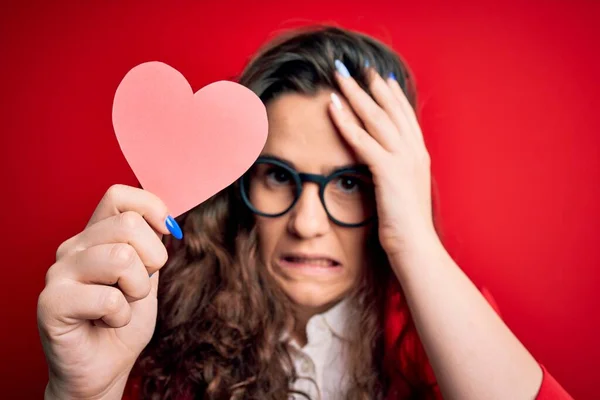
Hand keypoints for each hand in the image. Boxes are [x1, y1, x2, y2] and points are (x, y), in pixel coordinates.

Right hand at [37, 185, 175, 398]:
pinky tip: (106, 322)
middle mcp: (74, 247)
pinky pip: (109, 297)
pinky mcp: (51, 303)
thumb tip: (167, 220)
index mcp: (96, 235)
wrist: (104, 367)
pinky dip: (120, 316)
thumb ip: (150, 245)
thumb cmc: (124, 320)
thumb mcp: (146, 275)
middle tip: (137, 288)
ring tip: (120, 306)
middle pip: (129, 225)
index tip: (165, 236)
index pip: (119, 195)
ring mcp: (58, 273)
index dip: (151, 208)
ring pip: (122, 258)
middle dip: (152, 260)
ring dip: (136, 291)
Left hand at [328, 61, 435, 260]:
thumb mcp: (403, 194)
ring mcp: (403, 159)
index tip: (382, 79)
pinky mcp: (389, 170)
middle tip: (358, 66)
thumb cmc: (406, 226)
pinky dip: (346, 119)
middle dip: (373, 86)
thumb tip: (385, 169)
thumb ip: (397, 175)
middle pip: (391, 109)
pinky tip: (333, 104)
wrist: (416, 247)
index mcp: (418, 156)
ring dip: (356, 93)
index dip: (393, 96)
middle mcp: (413, 151)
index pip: (405, 117)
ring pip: (376, 117)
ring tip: (341, 75)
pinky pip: (362, 138)